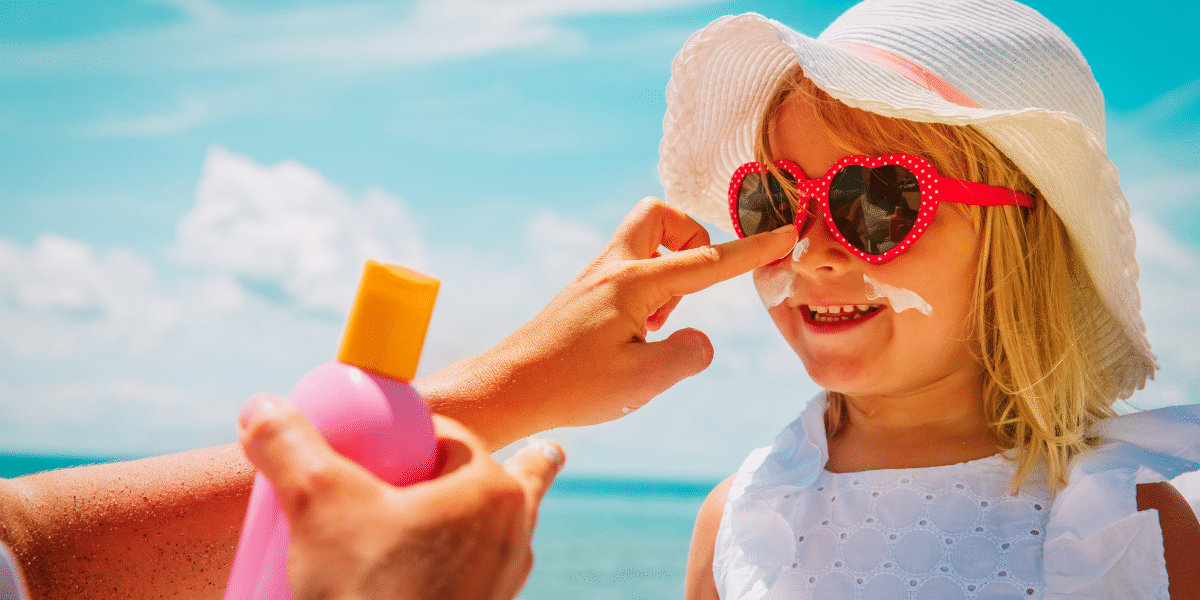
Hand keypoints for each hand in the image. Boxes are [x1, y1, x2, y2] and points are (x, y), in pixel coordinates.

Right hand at [237, 393, 563, 599]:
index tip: (381, 444)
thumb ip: (289, 446)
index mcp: (490, 490)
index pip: (450, 437)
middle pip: (496, 479)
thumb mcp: (317, 505)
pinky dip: (472, 561)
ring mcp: (505, 580)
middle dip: (489, 466)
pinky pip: (485, 573)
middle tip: (473, 461)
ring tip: (495, 504)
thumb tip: (260, 407)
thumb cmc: (367, 592)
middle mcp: (513, 533)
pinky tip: (446, 569)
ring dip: (488, 515)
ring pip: (499, 530)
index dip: (413, 433)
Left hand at [419, 197, 796, 448]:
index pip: (708, 261)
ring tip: (658, 325)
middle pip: (660, 215)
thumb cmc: (572, 385)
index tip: (786, 233)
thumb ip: (689, 355)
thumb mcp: (644, 380)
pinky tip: (635, 335)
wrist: (508, 388)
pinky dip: (647, 290)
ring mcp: (595, 278)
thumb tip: (701, 339)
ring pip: (643, 241)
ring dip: (668, 270)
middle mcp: (613, 269)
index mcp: (635, 282)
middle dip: (690, 238)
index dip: (753, 250)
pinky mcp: (584, 295)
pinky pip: (628, 269)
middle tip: (692, 286)